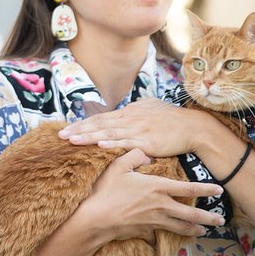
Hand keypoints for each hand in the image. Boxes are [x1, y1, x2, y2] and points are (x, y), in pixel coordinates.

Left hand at [58, 98, 213, 157]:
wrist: (194, 127)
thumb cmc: (173, 120)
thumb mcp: (151, 109)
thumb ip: (135, 111)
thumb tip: (123, 110)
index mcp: (129, 112)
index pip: (101, 118)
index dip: (83, 124)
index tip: (67, 129)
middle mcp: (131, 119)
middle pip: (100, 124)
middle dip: (79, 130)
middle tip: (60, 136)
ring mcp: (139, 130)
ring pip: (109, 133)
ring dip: (89, 137)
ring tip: (73, 140)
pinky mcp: (148, 142)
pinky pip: (127, 143)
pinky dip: (113, 144)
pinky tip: (101, 146)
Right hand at [74, 148, 224, 242]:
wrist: (96, 219)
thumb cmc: (107, 190)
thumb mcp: (119, 165)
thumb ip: (135, 156)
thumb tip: (147, 155)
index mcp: (158, 188)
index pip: (189, 189)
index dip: (206, 189)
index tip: (219, 190)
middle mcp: (161, 206)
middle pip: (192, 214)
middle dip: (208, 218)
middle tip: (220, 220)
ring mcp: (154, 221)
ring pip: (180, 227)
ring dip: (194, 230)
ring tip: (203, 231)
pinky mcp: (145, 232)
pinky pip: (159, 234)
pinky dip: (166, 235)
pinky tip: (168, 236)